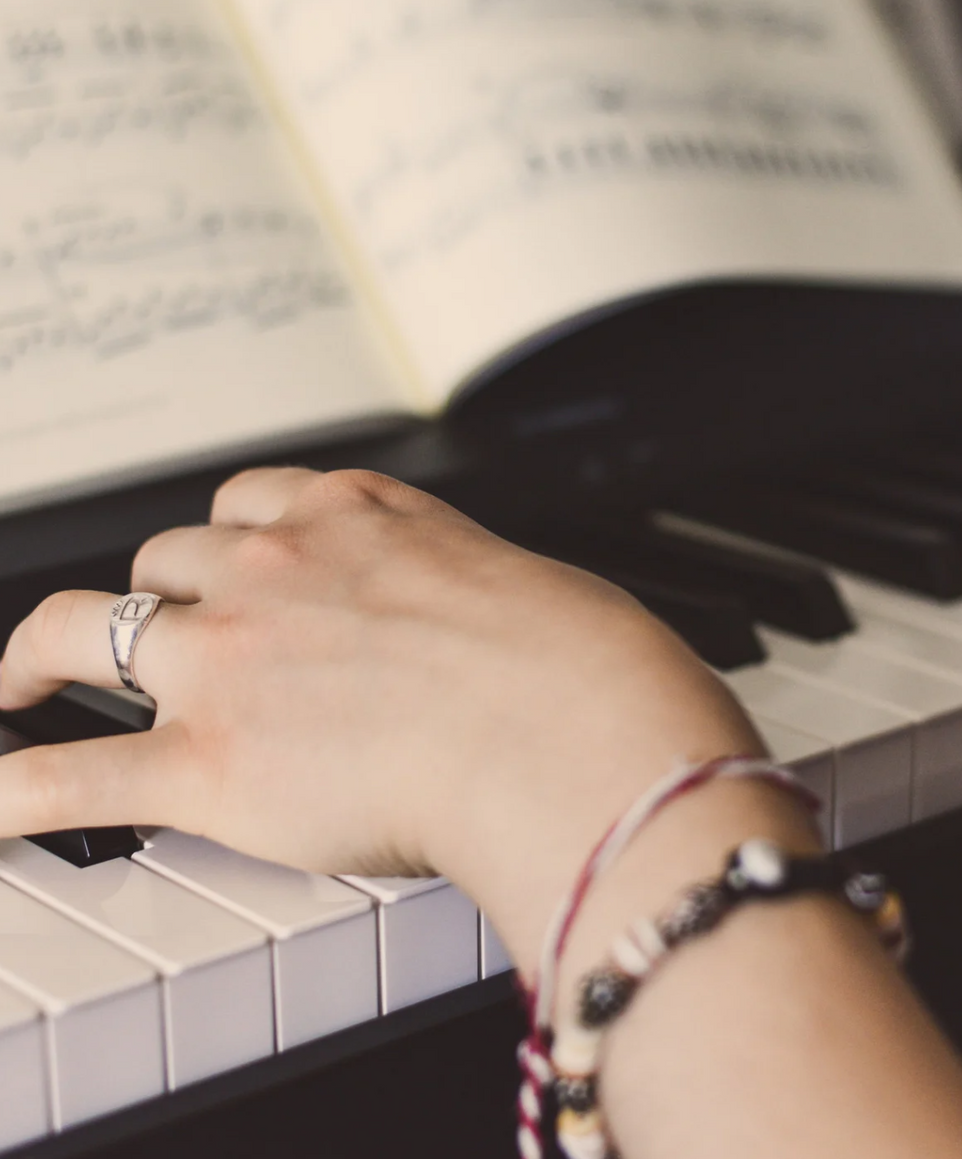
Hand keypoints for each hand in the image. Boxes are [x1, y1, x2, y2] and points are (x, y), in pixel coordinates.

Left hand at [0, 468, 763, 968]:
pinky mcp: (212, 761)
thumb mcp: (520, 583)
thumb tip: (485, 626)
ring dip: (45, 658)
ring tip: (21, 684)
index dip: (224, 540)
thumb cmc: (576, 663)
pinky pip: (74, 775)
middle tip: (142, 636)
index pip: (249, 504)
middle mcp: (276, 570)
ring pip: (87, 630)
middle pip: (163, 560)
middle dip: (151, 597)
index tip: (218, 564)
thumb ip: (464, 595)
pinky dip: (16, 787)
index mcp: (355, 518)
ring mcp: (232, 659)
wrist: (573, 731)